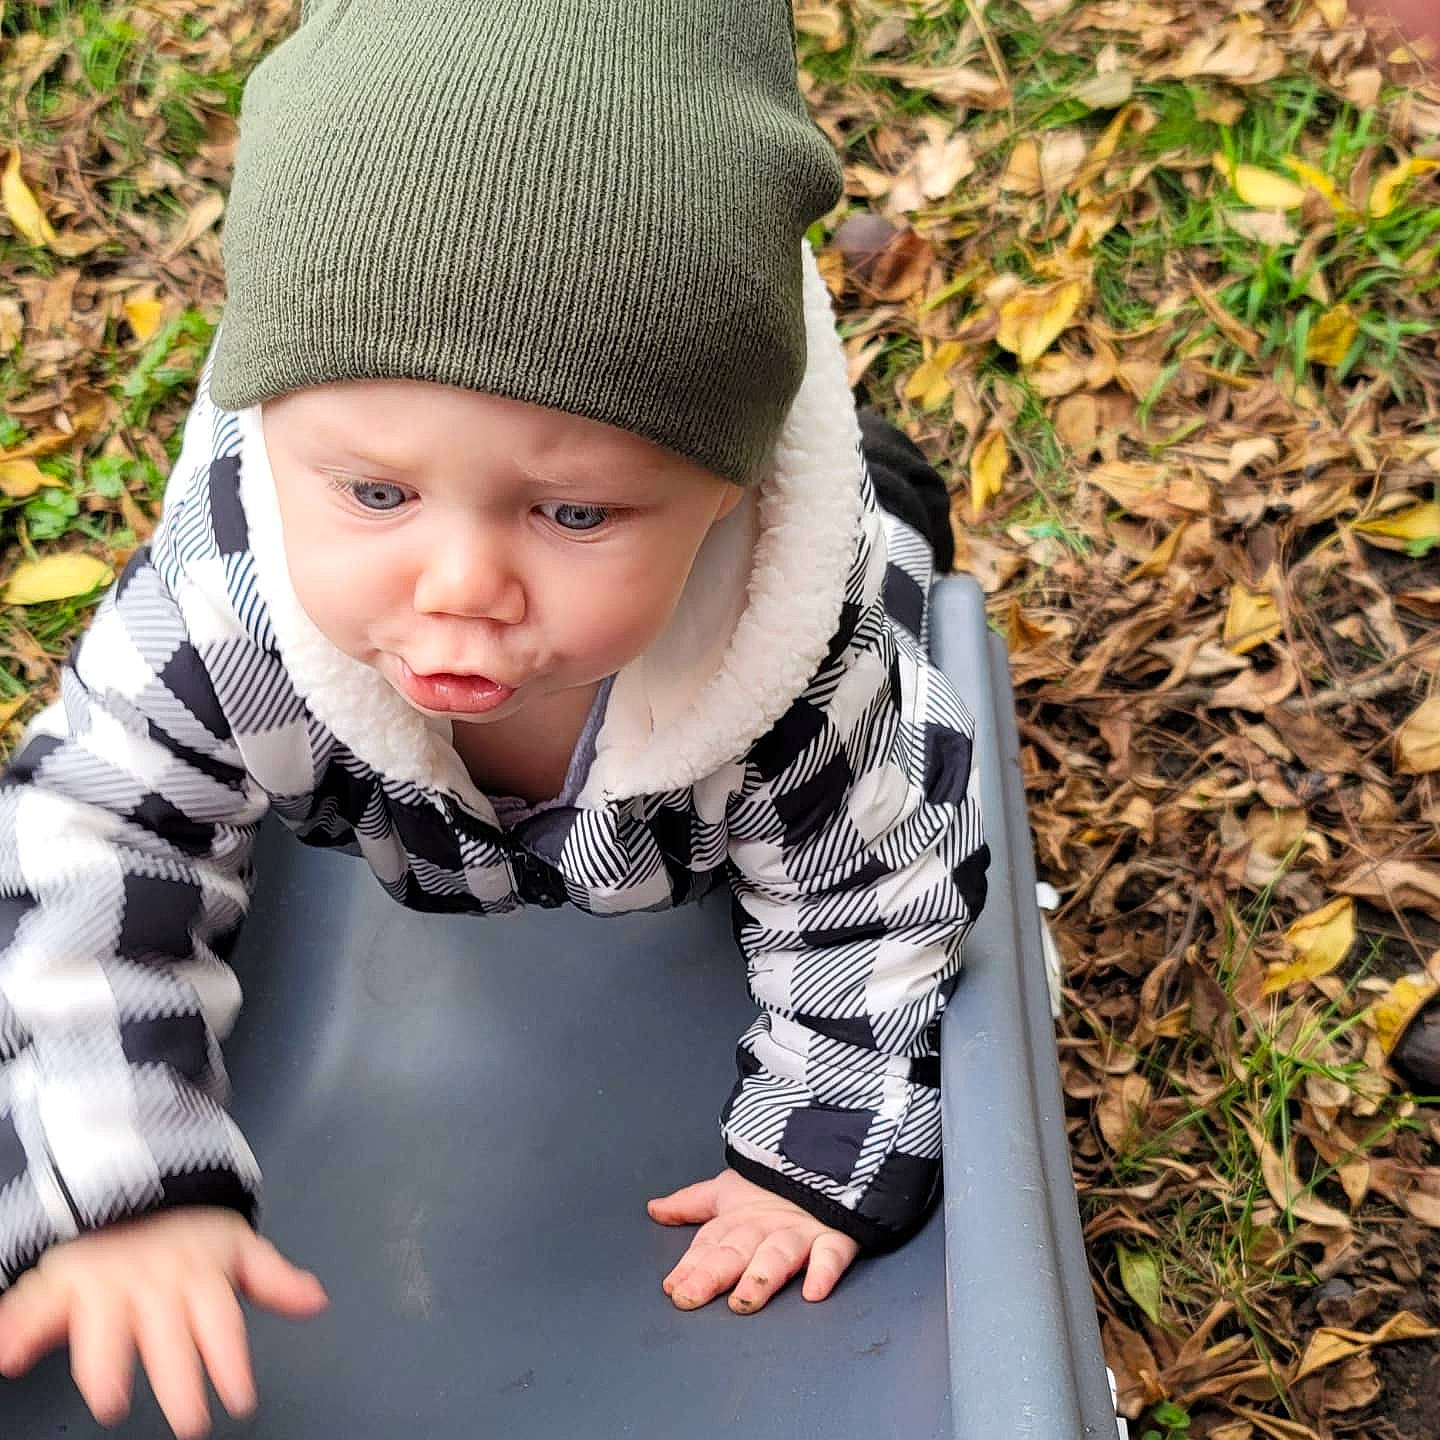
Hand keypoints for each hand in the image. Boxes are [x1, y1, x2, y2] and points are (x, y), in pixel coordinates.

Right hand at [0, 1207, 327, 1439]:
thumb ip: (272, 1278)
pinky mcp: (64, 1279)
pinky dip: (19, 1327)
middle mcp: (153, 1283)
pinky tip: (11, 1354)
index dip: (229, 1361)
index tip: (240, 1399)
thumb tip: (316, 1300)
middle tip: (190, 1422)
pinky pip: (37, 1303)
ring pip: (105, 1326)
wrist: (134, 1177)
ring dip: (105, 1363)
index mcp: (197, 1277)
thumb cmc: (186, 1229)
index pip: (219, 1323)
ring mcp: (107, 1282)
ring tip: (110, 1397)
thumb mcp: (235, 1246)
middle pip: (168, 1337)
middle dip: (178, 1379)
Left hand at [647, 1168, 858, 1314]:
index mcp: (740, 1217)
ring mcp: (801, 1230)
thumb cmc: (777, 1180)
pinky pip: (832, 1253)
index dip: (690, 1264)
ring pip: (778, 1254)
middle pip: (736, 1251)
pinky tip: (813, 1290)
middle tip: (691, 1296)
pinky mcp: (836, 1233)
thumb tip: (654, 1209)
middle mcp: (766, 1226)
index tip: (671, 1288)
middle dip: (713, 1273)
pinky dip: (824, 1270)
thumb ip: (691, 1203)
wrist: (830, 1154)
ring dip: (761, 1276)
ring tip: (744, 1299)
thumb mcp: (729, 1188)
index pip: (709, 1243)